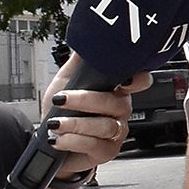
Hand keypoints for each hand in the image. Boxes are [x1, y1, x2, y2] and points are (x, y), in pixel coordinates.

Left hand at [42, 53, 150, 177]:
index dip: (138, 79)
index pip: (139, 81)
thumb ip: (79, 61)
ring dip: (76, 124)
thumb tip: (86, 36)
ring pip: (104, 125)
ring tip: (55, 124)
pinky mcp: (107, 151)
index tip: (121, 79)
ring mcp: (116, 132)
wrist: (49, 140)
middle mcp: (121, 111)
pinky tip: (58, 138)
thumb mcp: (65, 80)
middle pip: (116, 103)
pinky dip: (73, 141)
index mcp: (116, 90)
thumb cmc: (61, 111)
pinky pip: (95, 145)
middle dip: (85, 100)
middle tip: (61, 99)